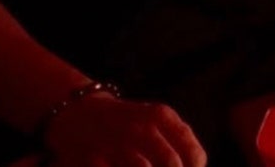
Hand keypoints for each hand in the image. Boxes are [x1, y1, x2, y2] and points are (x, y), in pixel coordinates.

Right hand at [43, 94, 205, 166]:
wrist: (77, 113)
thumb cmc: (126, 122)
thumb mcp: (156, 119)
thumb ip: (178, 138)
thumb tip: (198, 165)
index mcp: (161, 116)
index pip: (192, 153)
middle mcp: (141, 127)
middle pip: (171, 164)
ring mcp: (116, 143)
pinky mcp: (93, 158)